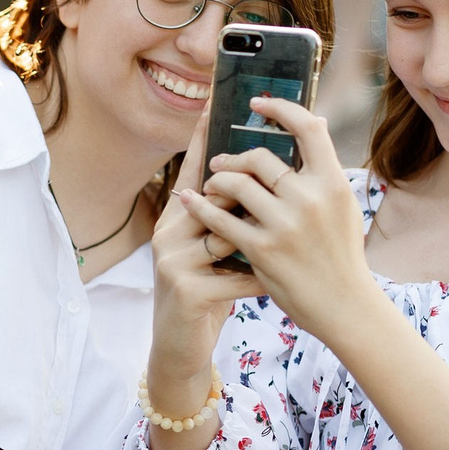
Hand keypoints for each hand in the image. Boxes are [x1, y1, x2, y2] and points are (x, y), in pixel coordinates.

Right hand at [146, 117, 266, 401]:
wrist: (178, 347)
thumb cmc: (205, 293)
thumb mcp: (211, 252)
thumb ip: (228, 218)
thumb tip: (262, 179)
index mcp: (177, 218)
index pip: (194, 169)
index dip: (203, 137)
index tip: (214, 102)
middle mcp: (169, 232)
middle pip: (217, 198)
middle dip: (250, 203)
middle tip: (278, 207)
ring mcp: (174, 262)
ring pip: (230, 237)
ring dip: (258, 249)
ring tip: (279, 257)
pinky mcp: (188, 292)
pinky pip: (238, 276)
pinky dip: (259, 282)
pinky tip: (270, 290)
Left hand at [181, 99, 374, 344]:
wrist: (345, 306)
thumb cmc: (341, 253)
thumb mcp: (343, 207)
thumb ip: (325, 171)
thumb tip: (316, 124)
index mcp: (334, 183)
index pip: (308, 128)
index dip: (281, 108)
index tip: (259, 103)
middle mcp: (311, 199)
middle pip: (260, 157)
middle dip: (234, 156)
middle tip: (220, 161)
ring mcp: (285, 224)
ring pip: (235, 183)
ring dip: (216, 180)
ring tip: (210, 184)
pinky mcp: (262, 249)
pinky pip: (220, 219)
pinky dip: (199, 206)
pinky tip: (188, 201)